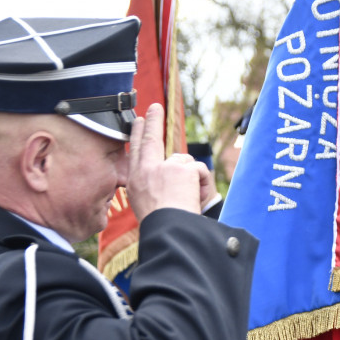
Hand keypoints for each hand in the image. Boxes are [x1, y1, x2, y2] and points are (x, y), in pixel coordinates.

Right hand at [126, 103, 204, 219]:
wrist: (169, 232)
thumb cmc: (161, 225)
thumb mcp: (147, 204)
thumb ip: (155, 186)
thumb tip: (170, 173)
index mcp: (136, 181)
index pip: (136, 152)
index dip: (137, 135)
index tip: (138, 121)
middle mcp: (146, 170)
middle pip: (150, 139)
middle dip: (152, 122)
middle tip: (154, 107)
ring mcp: (164, 167)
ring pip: (186, 162)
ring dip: (193, 179)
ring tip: (189, 200)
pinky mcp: (181, 168)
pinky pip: (200, 170)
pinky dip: (203, 185)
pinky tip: (196, 199)